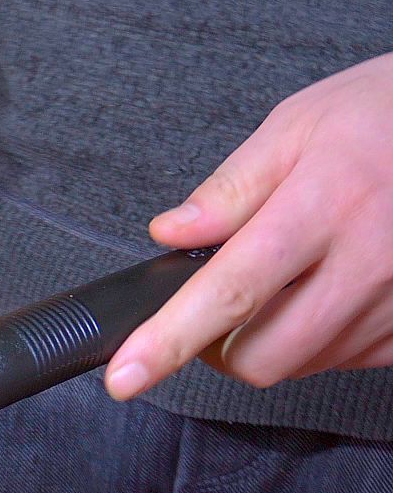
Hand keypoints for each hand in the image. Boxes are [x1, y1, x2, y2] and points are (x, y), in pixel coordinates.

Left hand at [106, 52, 392, 399]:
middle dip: (218, 344)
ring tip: (290, 277)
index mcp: (323, 209)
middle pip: (261, 354)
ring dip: (271, 337)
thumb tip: (169, 233)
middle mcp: (366, 264)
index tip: (125, 375)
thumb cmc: (383, 117)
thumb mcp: (299, 127)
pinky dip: (319, 337)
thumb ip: (230, 188)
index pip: (230, 291)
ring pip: (301, 364)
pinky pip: (347, 359)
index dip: (169, 341)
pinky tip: (330, 288)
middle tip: (217, 301)